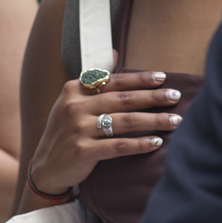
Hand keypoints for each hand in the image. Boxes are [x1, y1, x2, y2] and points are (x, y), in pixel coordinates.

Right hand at [29, 70, 181, 194]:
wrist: (45, 169)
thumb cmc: (66, 131)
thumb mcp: (72, 101)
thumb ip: (95, 80)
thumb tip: (115, 53)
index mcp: (74, 89)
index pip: (114, 81)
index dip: (140, 79)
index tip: (162, 78)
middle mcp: (75, 106)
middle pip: (123, 99)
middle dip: (153, 98)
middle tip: (176, 96)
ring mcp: (78, 129)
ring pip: (125, 121)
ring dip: (154, 121)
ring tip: (175, 121)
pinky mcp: (83, 151)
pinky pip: (118, 145)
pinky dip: (139, 144)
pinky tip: (157, 142)